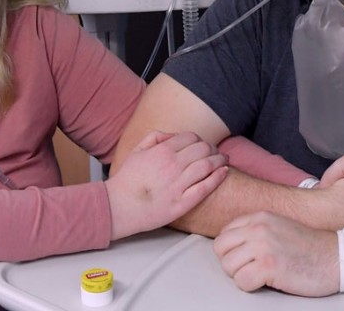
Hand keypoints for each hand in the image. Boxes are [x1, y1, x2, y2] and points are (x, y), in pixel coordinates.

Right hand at [104, 130, 226, 239]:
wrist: (118, 207)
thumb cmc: (127, 180)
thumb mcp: (136, 151)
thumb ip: (155, 137)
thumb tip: (174, 135)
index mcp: (161, 151)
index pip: (191, 138)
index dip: (200, 139)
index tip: (204, 145)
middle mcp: (172, 165)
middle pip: (203, 149)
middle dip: (213, 148)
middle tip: (217, 152)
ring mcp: (178, 185)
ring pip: (208, 165)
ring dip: (220, 160)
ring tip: (224, 160)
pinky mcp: (182, 203)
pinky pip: (206, 187)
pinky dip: (218, 177)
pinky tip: (224, 172)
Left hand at [213, 211, 338, 296]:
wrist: (337, 257)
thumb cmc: (310, 247)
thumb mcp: (279, 226)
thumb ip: (255, 230)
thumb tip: (231, 245)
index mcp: (259, 217)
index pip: (224, 233)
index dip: (231, 250)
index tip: (246, 258)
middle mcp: (258, 228)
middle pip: (220, 249)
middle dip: (232, 263)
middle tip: (250, 269)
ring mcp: (263, 246)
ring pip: (228, 266)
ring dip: (242, 275)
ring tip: (261, 275)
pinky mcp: (269, 266)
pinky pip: (241, 281)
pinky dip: (251, 286)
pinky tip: (267, 282)